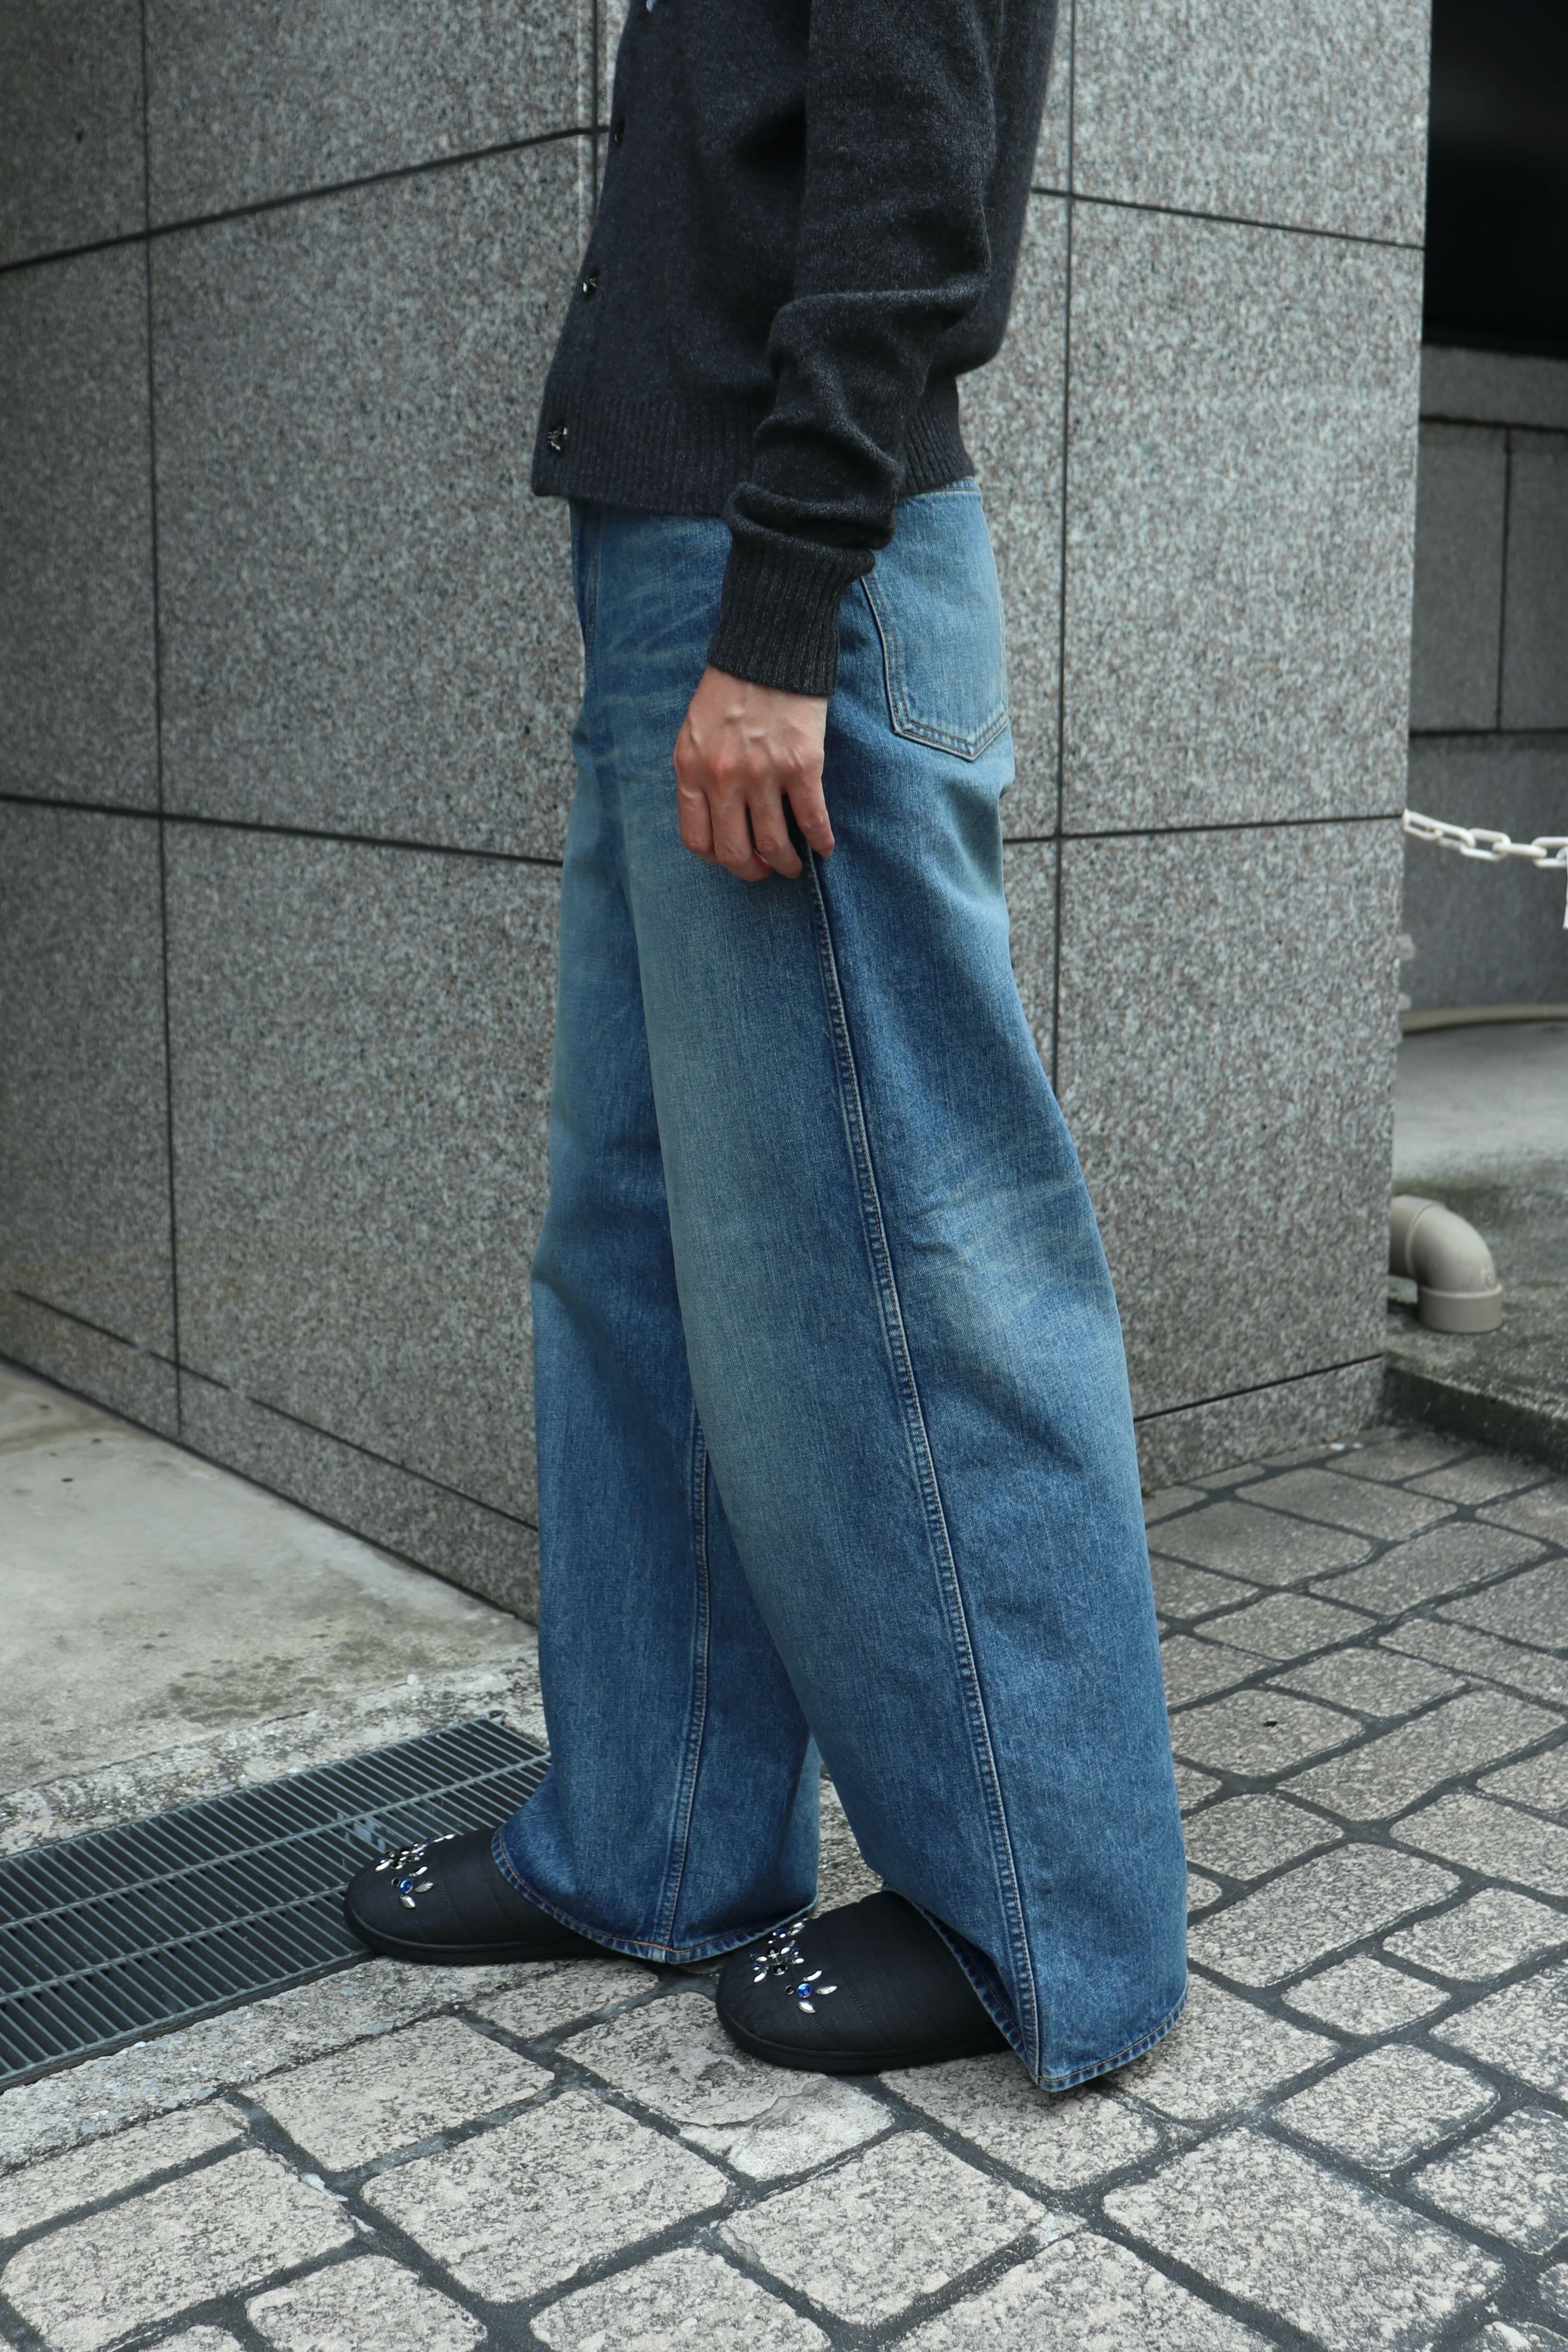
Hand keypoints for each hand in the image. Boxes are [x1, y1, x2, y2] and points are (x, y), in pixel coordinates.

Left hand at [673, 666, 832, 881]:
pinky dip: (821, 841)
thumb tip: (720, 817)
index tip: (736, 858)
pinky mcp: (802, 765)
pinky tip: (825, 848)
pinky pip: (812, 820)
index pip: (697, 840)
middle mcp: (723, 777)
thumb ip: (700, 772)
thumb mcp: (696, 730)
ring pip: (773, 845)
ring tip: (794, 864)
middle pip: (734, 853)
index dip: (718, 859)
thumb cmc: (732, 686)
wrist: (770, 646)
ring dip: (787, 864)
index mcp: (691, 769)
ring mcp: (763, 773)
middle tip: (767, 870)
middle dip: (752, 872)